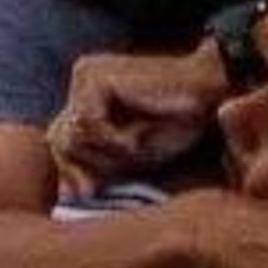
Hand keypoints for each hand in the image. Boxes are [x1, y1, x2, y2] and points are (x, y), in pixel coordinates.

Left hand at [50, 49, 224, 191]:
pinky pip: (88, 124)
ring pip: (73, 136)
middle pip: (60, 142)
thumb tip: (69, 191)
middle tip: (130, 156)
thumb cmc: (175, 126)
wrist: (208, 96)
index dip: (73, 173)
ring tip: (138, 142)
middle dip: (94, 162)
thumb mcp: (130, 155)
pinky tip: (138, 133)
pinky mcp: (94, 77)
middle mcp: (80, 84)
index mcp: (86, 99)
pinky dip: (114, 139)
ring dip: (109, 151)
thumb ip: (97, 165)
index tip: (95, 191)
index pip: (59, 145)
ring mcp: (84, 76)